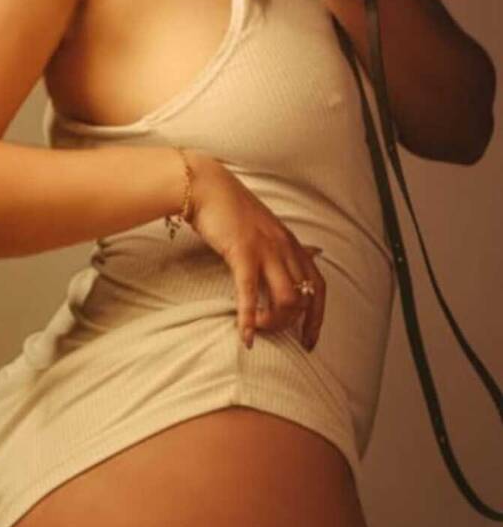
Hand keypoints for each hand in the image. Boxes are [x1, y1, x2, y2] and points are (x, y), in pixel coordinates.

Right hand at [185, 152, 325, 350]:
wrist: (207, 186)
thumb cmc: (233, 208)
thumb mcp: (269, 226)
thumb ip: (290, 244)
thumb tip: (316, 253)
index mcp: (291, 243)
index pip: (319, 286)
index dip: (317, 317)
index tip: (309, 340)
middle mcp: (285, 247)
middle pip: (304, 298)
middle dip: (291, 324)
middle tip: (271, 332)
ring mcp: (266, 250)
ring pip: (287, 299)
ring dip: (274, 322)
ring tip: (258, 327)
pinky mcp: (243, 253)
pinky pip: (251, 293)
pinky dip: (250, 319)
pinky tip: (246, 336)